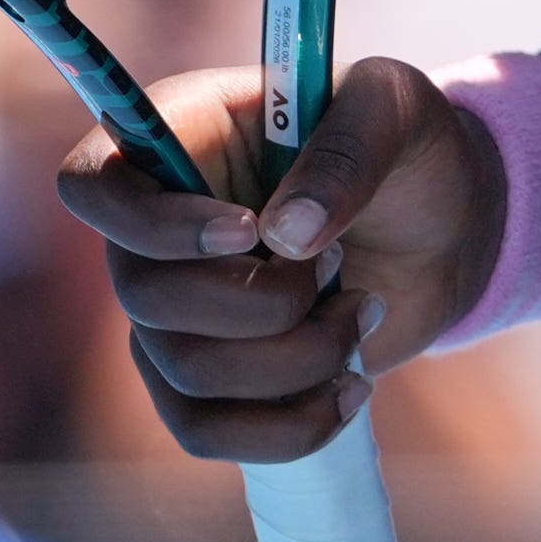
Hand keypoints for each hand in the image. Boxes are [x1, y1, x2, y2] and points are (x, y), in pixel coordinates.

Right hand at [54, 59, 504, 462]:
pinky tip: (351, 388)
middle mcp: (157, 227)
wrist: (449, 227)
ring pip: (185, 370)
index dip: (151, 224)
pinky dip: (288, 426)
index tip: (247, 230)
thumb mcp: (394, 110)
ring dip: (296, 356)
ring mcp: (178, 309)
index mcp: (180, 138)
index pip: (91, 185)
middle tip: (338, 261)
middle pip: (143, 296)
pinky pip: (206, 431)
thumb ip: (346, 152)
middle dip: (263, 300)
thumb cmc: (407, 148)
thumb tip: (287, 236)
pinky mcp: (212, 378)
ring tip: (364, 310)